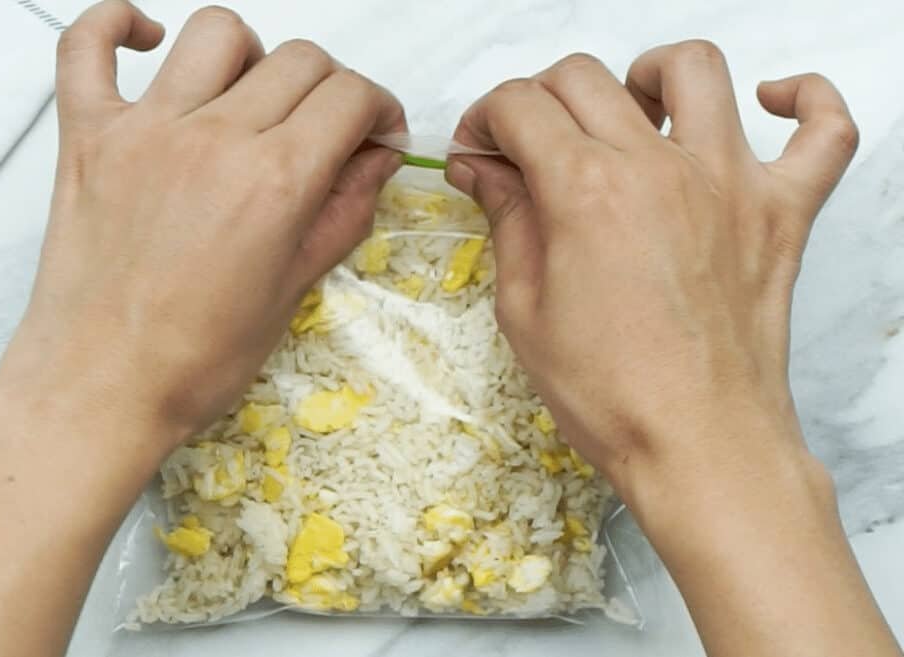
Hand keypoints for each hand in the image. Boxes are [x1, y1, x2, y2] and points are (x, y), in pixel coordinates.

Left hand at [0, 4, 404, 656]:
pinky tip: (149, 43)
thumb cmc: (199, 359)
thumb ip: (344, 212)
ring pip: (216, 33)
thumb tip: (379, 157)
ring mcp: (145, 128)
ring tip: (250, 99)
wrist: (101, 388)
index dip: (377, 108)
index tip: (375, 134)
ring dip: (252, 56)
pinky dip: (116, 24)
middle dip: (331, 88)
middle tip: (326, 130)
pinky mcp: (86, 134)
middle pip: (299, 59)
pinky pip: (87, 44)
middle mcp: (215, 138)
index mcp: (276, 181)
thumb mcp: (294, 292)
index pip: (349, 95)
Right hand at [446, 41, 856, 501]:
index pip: (521, 106)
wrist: (698, 447)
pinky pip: (826, 129)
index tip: (481, 150)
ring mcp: (730, 184)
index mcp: (585, 191)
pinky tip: (772, 102)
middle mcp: (658, 168)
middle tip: (527, 144)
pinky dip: (806, 100)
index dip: (485, 120)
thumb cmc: (608, 394)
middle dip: (538, 98)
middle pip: (586, 77)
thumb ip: (506, 219)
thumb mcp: (524, 309)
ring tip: (629, 109)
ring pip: (695, 70)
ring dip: (648, 74)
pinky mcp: (783, 213)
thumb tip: (481, 167)